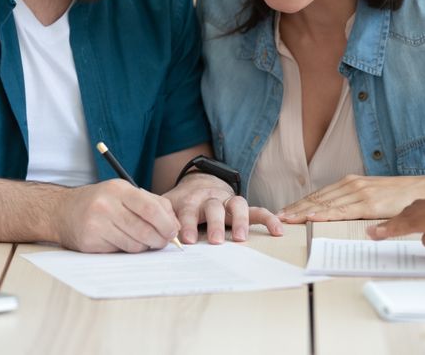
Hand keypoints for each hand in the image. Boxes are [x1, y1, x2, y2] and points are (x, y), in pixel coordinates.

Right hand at [54, 179, 179, 252]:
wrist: (62, 211)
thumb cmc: (101, 202)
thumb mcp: (125, 193)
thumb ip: (152, 204)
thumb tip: (175, 225)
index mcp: (118, 189)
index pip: (150, 208)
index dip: (166, 223)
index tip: (173, 232)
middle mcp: (106, 205)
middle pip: (144, 230)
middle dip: (159, 239)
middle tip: (163, 242)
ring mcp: (96, 224)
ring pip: (134, 244)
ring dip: (144, 246)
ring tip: (142, 240)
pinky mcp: (90, 242)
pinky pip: (120, 251)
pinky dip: (127, 249)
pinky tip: (122, 241)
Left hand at [164, 172, 282, 244]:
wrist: (197, 184)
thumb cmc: (180, 204)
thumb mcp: (167, 207)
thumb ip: (160, 218)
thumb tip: (147, 235)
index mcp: (189, 200)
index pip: (188, 211)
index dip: (187, 224)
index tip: (187, 239)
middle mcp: (210, 198)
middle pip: (213, 207)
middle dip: (214, 224)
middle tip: (215, 241)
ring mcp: (227, 201)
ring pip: (236, 205)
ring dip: (240, 221)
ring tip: (241, 238)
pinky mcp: (241, 206)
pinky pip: (257, 210)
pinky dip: (268, 219)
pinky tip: (277, 230)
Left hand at [278, 174, 424, 222]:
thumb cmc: (401, 195)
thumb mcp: (374, 195)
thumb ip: (356, 202)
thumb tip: (340, 214)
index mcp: (351, 182)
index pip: (319, 195)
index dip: (300, 203)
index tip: (284, 211)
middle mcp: (352, 185)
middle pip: (317, 199)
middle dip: (295, 208)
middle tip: (276, 217)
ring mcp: (360, 193)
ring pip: (325, 204)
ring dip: (303, 212)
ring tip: (286, 218)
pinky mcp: (369, 203)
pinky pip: (342, 210)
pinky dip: (324, 214)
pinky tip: (311, 217)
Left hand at [368, 195, 424, 277]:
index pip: (421, 209)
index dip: (404, 217)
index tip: (389, 226)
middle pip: (412, 209)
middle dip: (394, 221)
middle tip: (377, 231)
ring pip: (410, 215)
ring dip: (390, 226)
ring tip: (375, 234)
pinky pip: (414, 223)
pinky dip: (397, 228)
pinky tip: (386, 234)